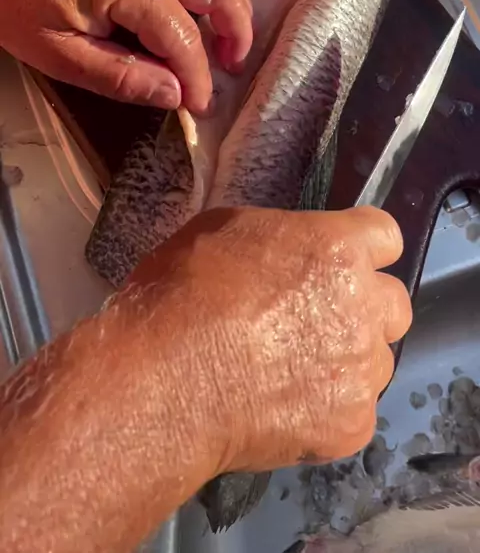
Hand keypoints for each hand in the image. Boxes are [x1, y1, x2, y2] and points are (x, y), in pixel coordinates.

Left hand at [0, 0, 253, 112]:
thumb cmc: (20, 4)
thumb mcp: (59, 54)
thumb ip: (120, 75)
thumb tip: (174, 94)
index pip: (182, 37)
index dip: (198, 77)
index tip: (201, 106)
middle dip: (234, 34)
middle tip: (231, 69)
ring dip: (237, 5)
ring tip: (233, 42)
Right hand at [135, 205, 411, 474]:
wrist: (163, 382)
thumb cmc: (182, 294)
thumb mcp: (225, 231)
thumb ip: (282, 239)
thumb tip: (291, 256)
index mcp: (338, 249)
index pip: (386, 236)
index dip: (362, 248)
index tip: (338, 263)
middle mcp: (364, 306)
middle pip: (393, 303)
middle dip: (364, 309)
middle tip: (315, 322)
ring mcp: (362, 370)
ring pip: (377, 361)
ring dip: (347, 362)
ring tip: (293, 372)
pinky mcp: (352, 425)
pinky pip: (355, 411)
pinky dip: (327, 411)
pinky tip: (284, 408)